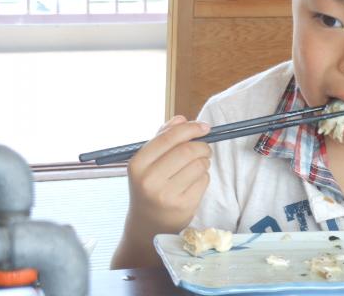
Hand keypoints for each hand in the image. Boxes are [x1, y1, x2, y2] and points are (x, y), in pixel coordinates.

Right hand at [112, 116, 211, 267]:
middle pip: (188, 150)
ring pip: (199, 165)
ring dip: (204, 162)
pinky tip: (194, 182)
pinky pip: (204, 180)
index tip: (205, 127)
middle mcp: (149, 180)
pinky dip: (204, 177)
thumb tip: (182, 119)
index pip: (170, 137)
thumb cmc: (149, 186)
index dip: (191, 128)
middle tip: (205, 149)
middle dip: (202, 146)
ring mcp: (166, 195)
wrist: (147, 224)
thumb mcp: (147, 162)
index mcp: (138, 164)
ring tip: (196, 167)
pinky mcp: (184, 206)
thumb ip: (163, 136)